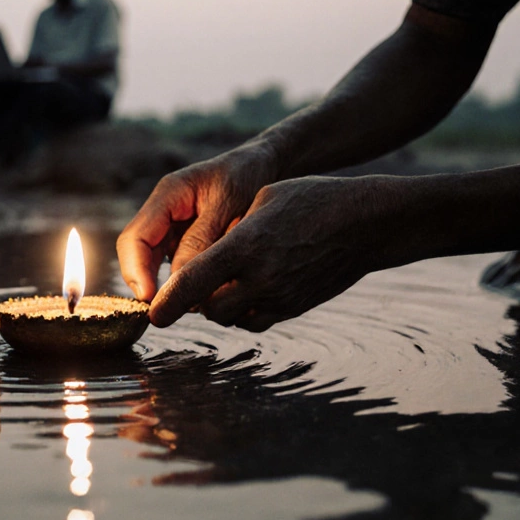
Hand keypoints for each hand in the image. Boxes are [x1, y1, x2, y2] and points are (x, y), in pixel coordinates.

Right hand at [117, 144, 278, 302]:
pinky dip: (184, 282)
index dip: (136, 271)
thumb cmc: (250, 177)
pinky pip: (176, 266)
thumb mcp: (229, 206)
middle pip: (138, 254)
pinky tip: (202, 294)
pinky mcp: (187, 240)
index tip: (152, 298)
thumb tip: (179, 282)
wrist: (268, 165)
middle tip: (167, 310)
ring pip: (155, 264)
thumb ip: (202, 240)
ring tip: (191, 303)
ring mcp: (173, 227)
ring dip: (166, 285)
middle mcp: (164, 212)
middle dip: (147, 284)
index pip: (135, 238)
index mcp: (168, 195)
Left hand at [148, 176, 396, 329]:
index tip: (153, 315)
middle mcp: (261, 277)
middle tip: (190, 283)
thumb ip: (227, 231)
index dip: (168, 302)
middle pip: (208, 308)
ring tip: (220, 280)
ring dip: (217, 305)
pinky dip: (241, 311)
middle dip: (193, 300)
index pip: (195, 282)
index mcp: (247, 245)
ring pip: (230, 318)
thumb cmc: (313, 200)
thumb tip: (198, 259)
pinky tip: (245, 288)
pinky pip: (253, 321)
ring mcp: (280, 297)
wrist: (367, 224)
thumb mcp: (263, 199)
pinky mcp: (294, 308)